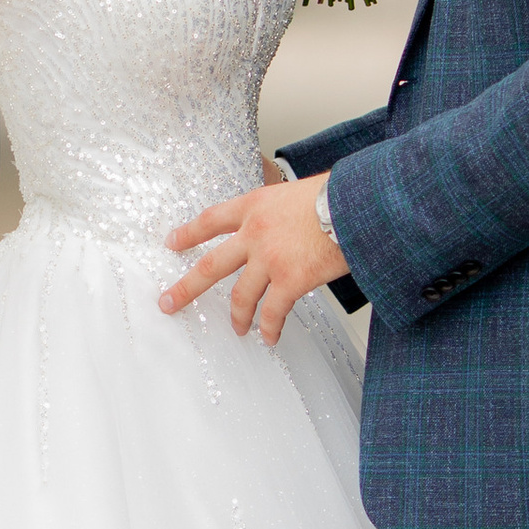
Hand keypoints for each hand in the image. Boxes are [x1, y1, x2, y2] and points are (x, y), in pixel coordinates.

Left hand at [160, 176, 345, 343]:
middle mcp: (255, 233)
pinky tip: (269, 337)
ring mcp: (270, 259)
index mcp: (255, 206)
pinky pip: (273, 312)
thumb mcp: (298, 191)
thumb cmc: (338, 194)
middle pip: (210, 265)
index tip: (171, 242)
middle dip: (186, 288)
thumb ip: (282, 211)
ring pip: (241, 296)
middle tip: (168, 303)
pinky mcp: (291, 281)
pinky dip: (270, 328)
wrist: (360, 204)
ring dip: (238, 316)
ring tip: (238, 329)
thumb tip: (287, 224)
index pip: (211, 220)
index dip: (189, 233)